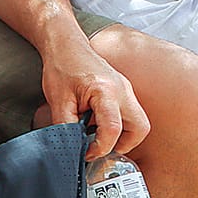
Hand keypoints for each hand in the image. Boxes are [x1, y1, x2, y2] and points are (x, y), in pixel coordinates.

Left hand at [40, 41, 149, 159]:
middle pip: (140, 128)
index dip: (100, 148)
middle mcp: (123, 90)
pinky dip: (118, 125)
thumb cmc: (61, 67)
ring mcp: (126, 89)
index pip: (113, 129)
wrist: (65, 45)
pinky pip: (130, 114)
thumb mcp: (58, 101)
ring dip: (122, 135)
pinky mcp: (123, 91)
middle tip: (101, 148)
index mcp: (106, 91)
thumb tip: (71, 149)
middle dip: (124, 145)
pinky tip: (97, 123)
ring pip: (138, 122)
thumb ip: (66, 128)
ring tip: (98, 136)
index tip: (86, 153)